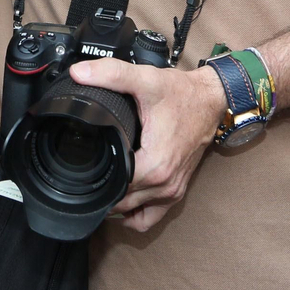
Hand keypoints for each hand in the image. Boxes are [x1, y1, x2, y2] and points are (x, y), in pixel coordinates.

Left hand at [68, 60, 223, 231]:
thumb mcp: (145, 79)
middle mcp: (165, 184)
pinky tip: (120, 196)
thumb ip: (111, 74)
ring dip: (116, 205)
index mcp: (155, 164)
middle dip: (101, 192)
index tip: (81, 165)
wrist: (211, 100)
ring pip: (135, 215)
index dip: (93, 178)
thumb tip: (79, 73)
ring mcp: (173, 191)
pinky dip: (135, 214)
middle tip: (83, 173)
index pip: (114, 187)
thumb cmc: (182, 94)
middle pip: (121, 204)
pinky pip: (151, 217)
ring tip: (99, 184)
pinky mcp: (177, 191)